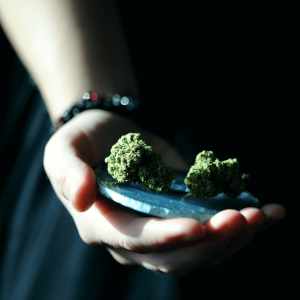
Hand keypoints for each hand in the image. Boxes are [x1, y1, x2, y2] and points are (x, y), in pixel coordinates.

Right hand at [44, 109, 285, 274]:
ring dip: (233, 238)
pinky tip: (267, 211)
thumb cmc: (82, 143)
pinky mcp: (181, 217)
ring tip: (263, 214)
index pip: (136, 241)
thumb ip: (67, 173)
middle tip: (243, 217)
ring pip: (200, 252)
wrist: (105, 137)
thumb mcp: (63, 150)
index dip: (166, 237)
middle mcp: (134, 238)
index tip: (198, 225)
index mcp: (103, 225)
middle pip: (176, 256)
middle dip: (210, 241)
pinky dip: (242, 226)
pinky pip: (212, 233)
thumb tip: (80, 197)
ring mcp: (161, 231)